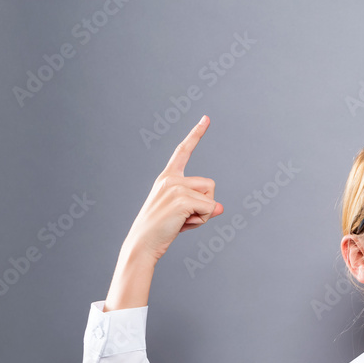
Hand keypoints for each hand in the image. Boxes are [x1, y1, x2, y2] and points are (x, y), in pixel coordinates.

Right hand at [123, 115, 223, 261]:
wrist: (143, 244)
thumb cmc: (162, 230)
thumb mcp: (185, 214)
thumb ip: (202, 206)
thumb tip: (220, 207)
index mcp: (167, 178)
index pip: (183, 151)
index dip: (196, 134)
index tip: (206, 118)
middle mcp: (170, 179)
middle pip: (210, 185)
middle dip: (205, 205)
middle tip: (183, 218)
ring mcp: (175, 187)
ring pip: (211, 198)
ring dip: (203, 215)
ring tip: (181, 222)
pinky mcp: (181, 199)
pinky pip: (209, 209)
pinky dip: (201, 221)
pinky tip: (182, 225)